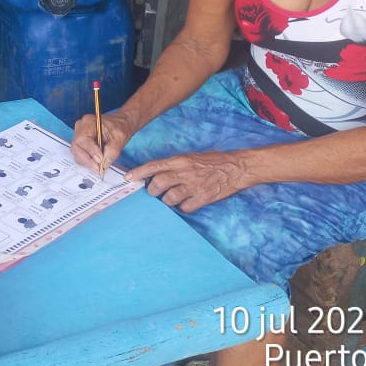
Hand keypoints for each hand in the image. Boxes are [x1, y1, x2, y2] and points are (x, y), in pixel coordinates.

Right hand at [71, 110, 139, 172]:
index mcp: (89, 122)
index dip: (90, 151)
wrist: (121, 124)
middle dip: (87, 160)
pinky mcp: (81, 141)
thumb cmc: (120, 127)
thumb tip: (103, 165)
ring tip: (99, 167)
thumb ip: (111, 152)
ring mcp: (79, 134)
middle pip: (77, 147)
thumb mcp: (119, 139)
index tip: (100, 160)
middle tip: (98, 168)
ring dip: (87, 162)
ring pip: (77, 152)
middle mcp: (81, 127)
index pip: (83, 140)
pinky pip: (80, 153)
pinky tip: (96, 163)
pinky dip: (88, 160)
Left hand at [125, 151, 251, 212]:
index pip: (154, 166)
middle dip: (152, 190)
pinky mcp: (203, 198)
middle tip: (154, 192)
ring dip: (167, 201)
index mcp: (181, 160)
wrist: (237, 167)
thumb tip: (157, 172)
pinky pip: (185, 208)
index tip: (128, 178)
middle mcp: (185, 173)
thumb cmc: (214, 161)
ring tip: (172, 198)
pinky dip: (183, 208)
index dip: (139, 173)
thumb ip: (175, 164)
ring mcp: (194, 186)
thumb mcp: (192, 157)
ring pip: (169, 198)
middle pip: (158, 184)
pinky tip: (187, 203)